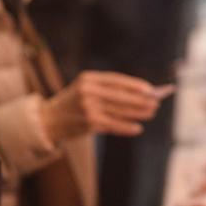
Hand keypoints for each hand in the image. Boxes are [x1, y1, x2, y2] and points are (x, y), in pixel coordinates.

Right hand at [40, 71, 160, 142]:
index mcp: (88, 78)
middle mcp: (88, 91)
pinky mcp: (89, 123)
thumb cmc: (74, 102)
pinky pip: (113, 125)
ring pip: (120, 110)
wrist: (49, 120)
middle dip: (141, 99)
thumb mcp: (86, 88)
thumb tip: (140, 94)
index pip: (116, 80)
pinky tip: (138, 128)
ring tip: (151, 112)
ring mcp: (88, 108)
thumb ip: (108, 89)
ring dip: (138, 112)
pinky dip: (127, 127)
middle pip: (121, 95)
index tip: (150, 89)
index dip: (134, 85)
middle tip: (156, 101)